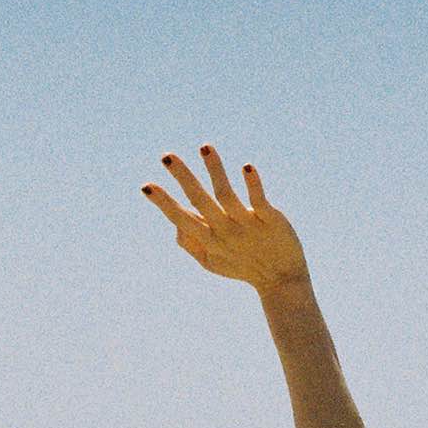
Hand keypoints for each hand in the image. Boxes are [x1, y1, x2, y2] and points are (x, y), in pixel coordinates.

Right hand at [143, 146, 311, 300]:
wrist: (281, 280)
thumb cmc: (242, 267)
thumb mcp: (212, 262)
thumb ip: (191, 244)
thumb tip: (174, 225)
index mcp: (208, 241)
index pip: (181, 218)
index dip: (164, 203)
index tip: (146, 186)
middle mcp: (224, 231)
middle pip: (200, 201)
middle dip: (183, 178)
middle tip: (167, 157)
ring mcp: (246, 225)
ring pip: (226, 195)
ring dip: (214, 170)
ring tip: (205, 147)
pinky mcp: (269, 220)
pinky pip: (258, 200)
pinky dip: (253, 184)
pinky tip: (246, 167)